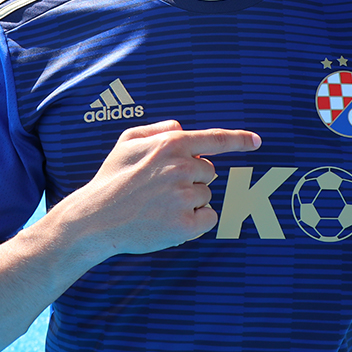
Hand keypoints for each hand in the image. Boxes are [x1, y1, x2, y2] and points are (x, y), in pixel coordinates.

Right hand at [66, 120, 260, 258]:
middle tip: (161, 190)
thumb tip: (181, 126)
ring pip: (207, 196)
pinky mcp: (186, 225)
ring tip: (160, 206)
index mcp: (171, 144)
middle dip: (192, 180)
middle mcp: (182, 167)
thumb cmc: (110, 179)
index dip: (239, 140)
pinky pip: (208, 219)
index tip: (256, 142)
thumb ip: (157, 129)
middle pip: (209, 173)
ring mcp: (185, 196)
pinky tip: (170, 221)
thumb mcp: (126, 142)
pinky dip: (195, 222)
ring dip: (190, 202)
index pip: (215, 139)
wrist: (95, 219)